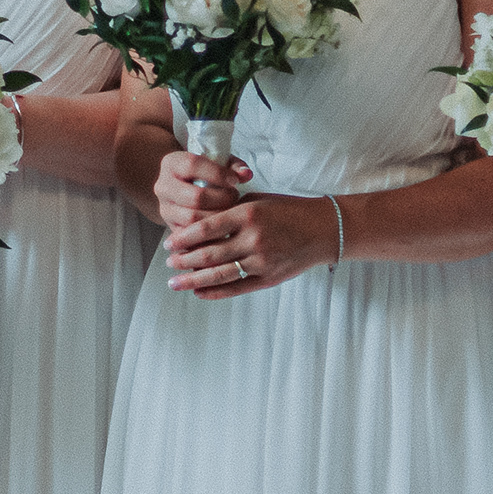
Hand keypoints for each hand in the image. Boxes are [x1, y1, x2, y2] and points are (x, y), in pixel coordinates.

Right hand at [151, 149, 247, 236]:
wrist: (183, 188)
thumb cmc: (205, 173)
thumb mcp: (217, 163)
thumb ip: (233, 166)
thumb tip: (246, 174)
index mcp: (171, 163)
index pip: (192, 165)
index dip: (217, 173)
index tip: (236, 180)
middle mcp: (163, 186)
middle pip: (195, 197)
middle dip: (221, 199)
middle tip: (235, 197)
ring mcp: (165, 209)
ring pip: (193, 218)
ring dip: (217, 217)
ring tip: (230, 211)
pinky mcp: (171, 228)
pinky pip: (192, 236)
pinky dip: (210, 234)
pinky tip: (224, 229)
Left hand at [164, 191, 333, 296]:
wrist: (324, 229)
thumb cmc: (289, 210)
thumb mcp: (258, 201)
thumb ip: (230, 211)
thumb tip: (199, 224)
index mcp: (248, 214)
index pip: (206, 228)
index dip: (184, 237)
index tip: (169, 242)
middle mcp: (254, 239)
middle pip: (209, 254)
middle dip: (184, 260)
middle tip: (168, 263)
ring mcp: (262, 261)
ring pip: (219, 274)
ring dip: (193, 280)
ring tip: (175, 283)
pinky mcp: (269, 278)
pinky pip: (237, 288)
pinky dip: (215, 291)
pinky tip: (199, 292)